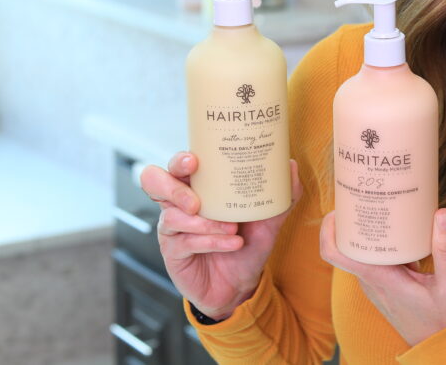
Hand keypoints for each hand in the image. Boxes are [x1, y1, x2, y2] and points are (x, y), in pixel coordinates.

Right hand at [139, 152, 301, 319]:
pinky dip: (210, 242)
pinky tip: (232, 243)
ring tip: (231, 228)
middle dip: (174, 188)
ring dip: (204, 223)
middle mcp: (179, 203)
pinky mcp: (173, 252)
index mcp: (197, 187)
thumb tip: (291, 166)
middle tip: (197, 201)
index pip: (177, 165)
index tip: (195, 161)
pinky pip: (184, 242)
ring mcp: (172, 228)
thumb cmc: (247, 245)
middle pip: (154, 181)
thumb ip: (281, 195)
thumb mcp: (268, 220)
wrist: (241, 285)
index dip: (179, 160)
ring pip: (172, 216)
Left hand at [319, 208, 445, 345]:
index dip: (327, 230)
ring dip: (368, 232)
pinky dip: (381, 244)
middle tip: (364, 197)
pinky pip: (375, 260)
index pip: (334, 254)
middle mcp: (371, 282)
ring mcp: (377, 286)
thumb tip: (442, 214)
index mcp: (379, 278)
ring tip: (383, 207)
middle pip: (347, 247)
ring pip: (362, 253)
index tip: (337, 209)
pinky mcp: (386, 287)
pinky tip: (399, 231)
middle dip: (351, 221)